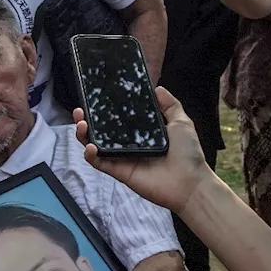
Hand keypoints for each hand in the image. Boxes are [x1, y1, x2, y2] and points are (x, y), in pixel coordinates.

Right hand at [74, 89, 215, 216]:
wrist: (191, 182)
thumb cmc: (188, 154)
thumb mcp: (181, 122)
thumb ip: (170, 105)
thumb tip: (157, 88)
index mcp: (140, 133)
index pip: (117, 120)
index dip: (104, 110)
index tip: (95, 99)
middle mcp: (129, 145)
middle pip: (101, 132)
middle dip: (87, 121)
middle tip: (80, 111)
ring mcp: (123, 159)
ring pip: (96, 146)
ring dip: (84, 135)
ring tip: (80, 124)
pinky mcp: (120, 173)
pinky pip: (101, 164)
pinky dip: (91, 156)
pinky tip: (89, 146)